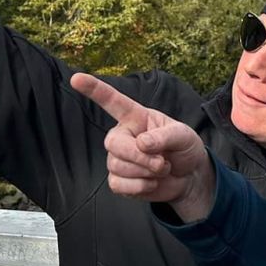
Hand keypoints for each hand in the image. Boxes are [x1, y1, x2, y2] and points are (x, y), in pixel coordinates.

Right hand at [70, 73, 215, 221]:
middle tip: (162, 163)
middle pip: (113, 143)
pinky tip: (152, 183)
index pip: (112, 100)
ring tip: (161, 169)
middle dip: (138, 157)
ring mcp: (118, 158)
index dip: (94, 89)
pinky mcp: (118, 180)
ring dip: (145, 173)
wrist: (189, 177)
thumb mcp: (183, 135)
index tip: (76, 78)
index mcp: (136, 116)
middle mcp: (123, 134)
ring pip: (117, 166)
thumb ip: (164, 137)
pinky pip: (118, 185)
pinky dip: (140, 187)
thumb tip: (142, 143)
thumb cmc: (184, 148)